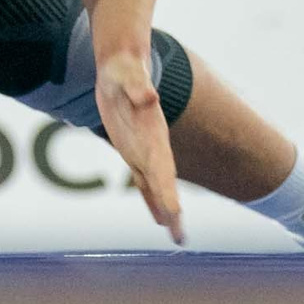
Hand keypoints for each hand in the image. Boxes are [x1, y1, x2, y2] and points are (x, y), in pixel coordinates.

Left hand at [96, 41, 182, 243]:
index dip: (167, 190)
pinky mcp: (133, 151)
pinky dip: (150, 199)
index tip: (174, 213)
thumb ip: (137, 86)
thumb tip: (148, 96)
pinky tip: (158, 218)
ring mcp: (143, 150)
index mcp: (153, 132)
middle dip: (171, 209)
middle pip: (163, 182)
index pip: (162, 166)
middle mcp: (153, 145)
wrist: (123, 65)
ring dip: (165, 210)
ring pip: (155, 187)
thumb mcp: (127, 75)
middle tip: (180, 237)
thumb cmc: (124, 69)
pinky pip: (143, 181)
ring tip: (177, 237)